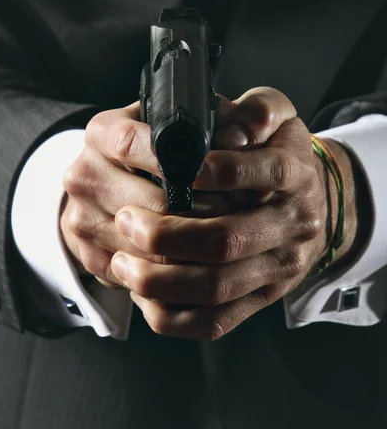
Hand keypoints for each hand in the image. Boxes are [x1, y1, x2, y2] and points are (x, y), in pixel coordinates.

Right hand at [61, 103, 237, 286]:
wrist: (104, 182)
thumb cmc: (152, 148)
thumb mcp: (173, 121)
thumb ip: (206, 122)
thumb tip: (240, 141)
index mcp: (101, 133)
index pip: (133, 144)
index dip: (180, 163)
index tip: (218, 175)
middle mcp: (84, 175)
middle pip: (148, 204)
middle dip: (202, 211)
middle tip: (239, 213)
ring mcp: (81, 219)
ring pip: (148, 246)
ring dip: (193, 246)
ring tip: (226, 234)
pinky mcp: (89, 256)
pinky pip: (140, 273)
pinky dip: (174, 270)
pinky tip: (198, 257)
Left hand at [110, 88, 359, 339]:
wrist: (310, 202)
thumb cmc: (277, 151)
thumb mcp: (276, 115)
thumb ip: (258, 110)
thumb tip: (230, 133)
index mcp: (296, 172)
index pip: (265, 171)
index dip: (220, 171)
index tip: (176, 168)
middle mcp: (294, 223)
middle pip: (228, 240)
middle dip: (168, 234)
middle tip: (127, 219)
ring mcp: (278, 268)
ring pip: (217, 288)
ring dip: (162, 279)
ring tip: (122, 260)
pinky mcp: (260, 299)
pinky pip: (215, 322)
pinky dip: (173, 314)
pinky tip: (142, 294)